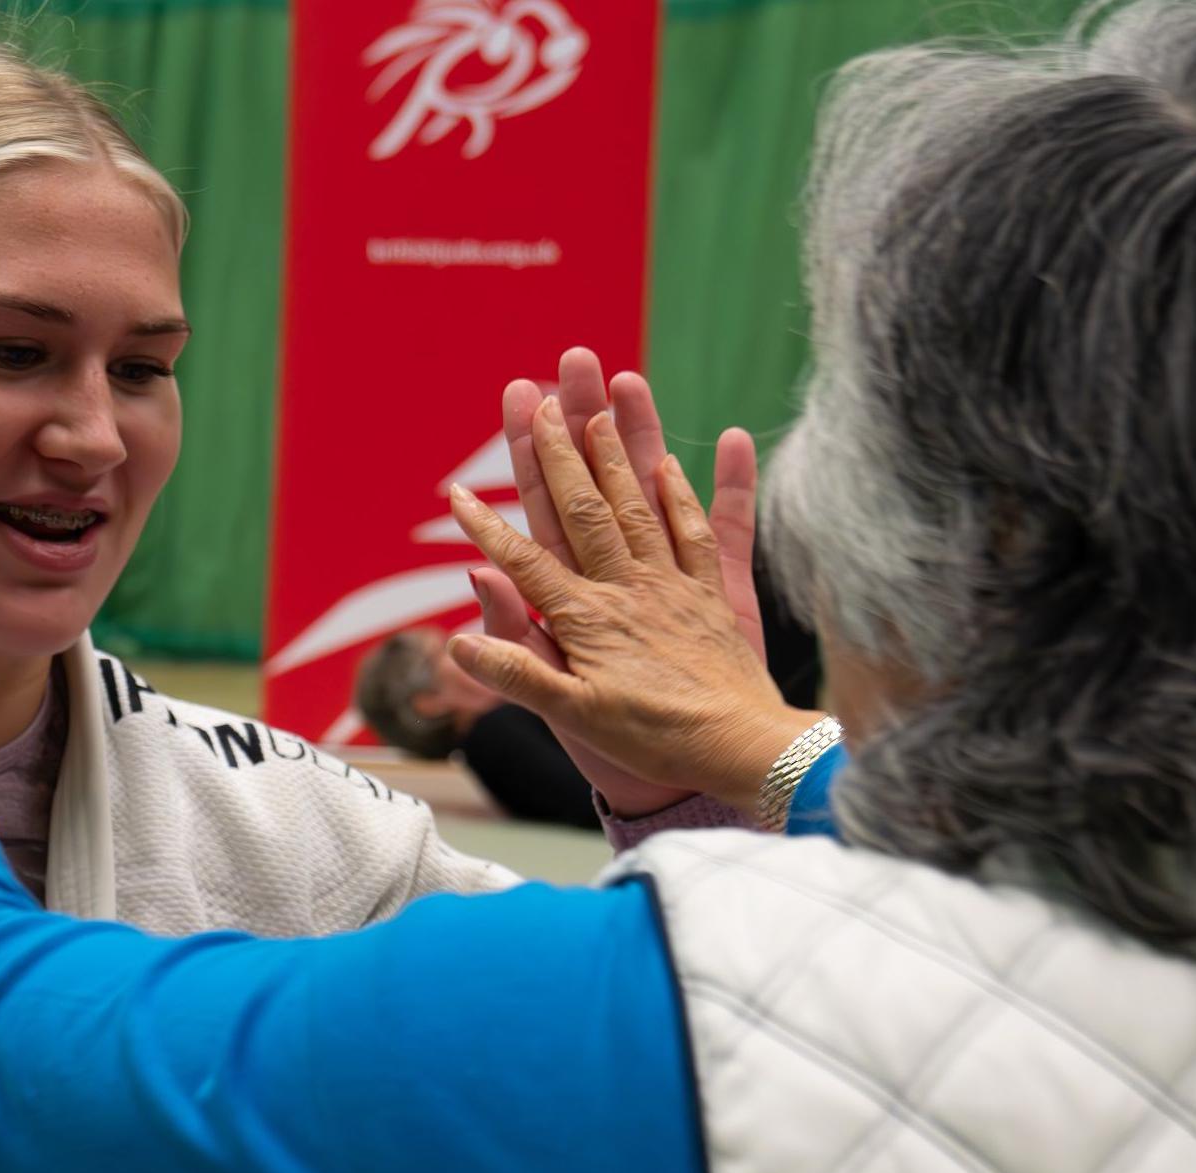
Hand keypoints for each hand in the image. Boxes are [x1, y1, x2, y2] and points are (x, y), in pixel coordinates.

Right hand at [448, 399, 817, 809]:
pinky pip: (706, 530)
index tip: (454, 494)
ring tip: (604, 396)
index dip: (487, 528)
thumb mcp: (572, 718)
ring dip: (620, 447)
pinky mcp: (715, 593)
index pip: (525, 560)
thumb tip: (458, 634)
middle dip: (556, 449)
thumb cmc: (651, 744)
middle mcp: (628, 589)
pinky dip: (696, 490)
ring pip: (639, 502)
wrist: (741, 755)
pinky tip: (686, 454)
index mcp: (586, 618)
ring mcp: (674, 585)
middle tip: (537, 395)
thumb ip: (517, 668)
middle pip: (583, 506)